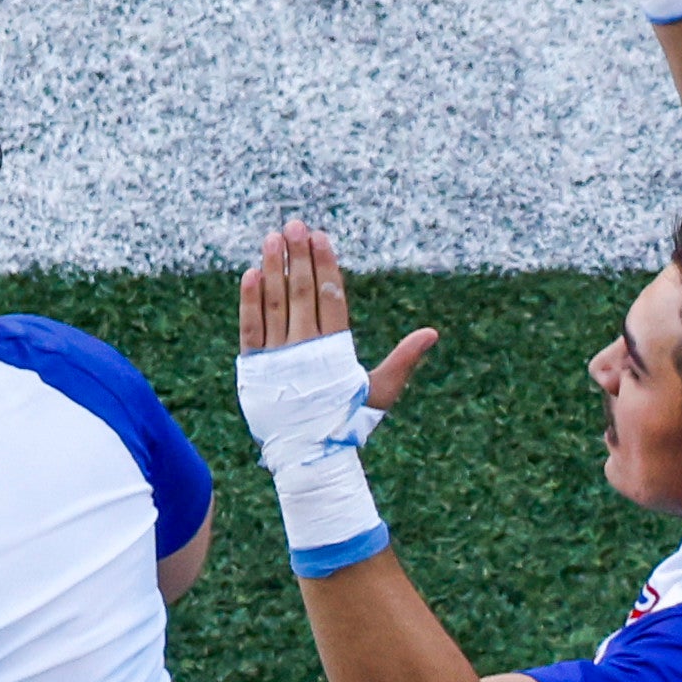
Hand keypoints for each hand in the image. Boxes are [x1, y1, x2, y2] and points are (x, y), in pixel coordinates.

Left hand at [236, 221, 438, 441]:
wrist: (310, 455)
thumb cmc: (349, 420)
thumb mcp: (381, 390)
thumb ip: (403, 358)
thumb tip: (433, 332)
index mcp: (337, 350)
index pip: (331, 298)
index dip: (325, 265)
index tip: (320, 237)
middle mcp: (306, 349)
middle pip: (302, 293)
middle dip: (298, 257)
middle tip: (294, 225)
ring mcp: (278, 356)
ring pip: (275, 304)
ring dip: (272, 269)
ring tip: (271, 238)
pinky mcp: (254, 366)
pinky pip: (250, 328)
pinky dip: (249, 301)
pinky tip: (249, 274)